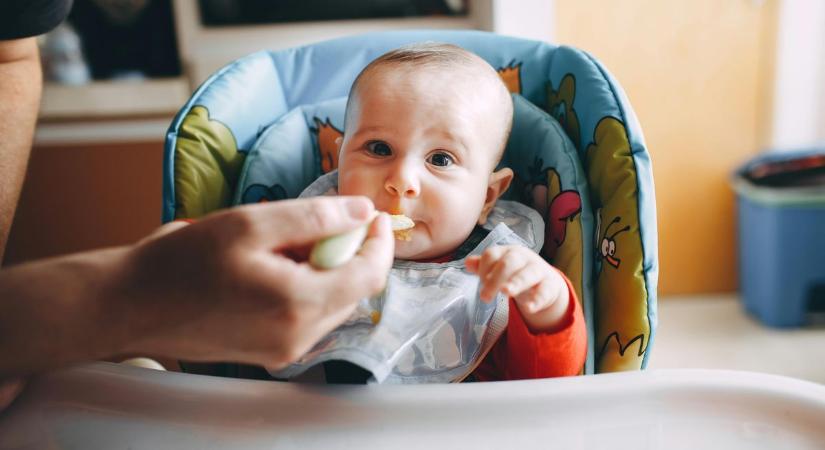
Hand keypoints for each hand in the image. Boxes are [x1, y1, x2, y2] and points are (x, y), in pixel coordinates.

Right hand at [117, 196, 394, 368]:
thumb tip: (361, 212)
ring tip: (284, 245)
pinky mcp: (271, 352)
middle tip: (318, 223)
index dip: (379, 241)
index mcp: (298, 304)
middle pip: (353, 289)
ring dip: (324, 269)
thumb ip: (314, 217)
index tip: (373, 214)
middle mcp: (299, 336)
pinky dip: (305, 286)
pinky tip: (272, 267)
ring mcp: (285, 350)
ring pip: (332, 302)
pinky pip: (308, 315)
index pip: (369, 275)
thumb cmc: (182, 262)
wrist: (131, 305)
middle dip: (347, 252)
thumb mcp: (249, 223)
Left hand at [465, 245, 569, 332]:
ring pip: (528, 274)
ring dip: (516, 282)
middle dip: (496, 278)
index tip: (481, 282)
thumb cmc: (516, 273)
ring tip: (506, 293)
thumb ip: (483, 267)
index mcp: (507, 252)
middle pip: (508, 263)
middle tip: (485, 296)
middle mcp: (523, 258)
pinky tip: (529, 308)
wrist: (546, 281)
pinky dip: (537, 300)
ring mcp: (538, 270)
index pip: (492, 255)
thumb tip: (467, 263)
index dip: (483, 269)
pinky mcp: (550, 285)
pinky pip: (544, 291)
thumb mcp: (500, 268)